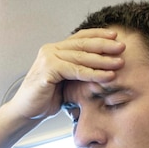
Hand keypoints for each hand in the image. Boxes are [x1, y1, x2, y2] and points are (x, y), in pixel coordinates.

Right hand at [9, 28, 125, 119]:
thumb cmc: (45, 98)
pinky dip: (92, 73)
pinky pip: (75, 70)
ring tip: (119, 63)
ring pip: (81, 56)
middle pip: (82, 44)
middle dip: (104, 45)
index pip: (80, 37)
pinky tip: (106, 76)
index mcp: (55, 50)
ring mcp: (48, 58)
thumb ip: (78, 71)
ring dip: (102, 60)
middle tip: (122, 48)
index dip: (98, 35)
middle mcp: (50, 50)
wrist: (25, 112)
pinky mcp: (47, 70)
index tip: (115, 37)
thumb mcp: (65, 81)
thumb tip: (104, 68)